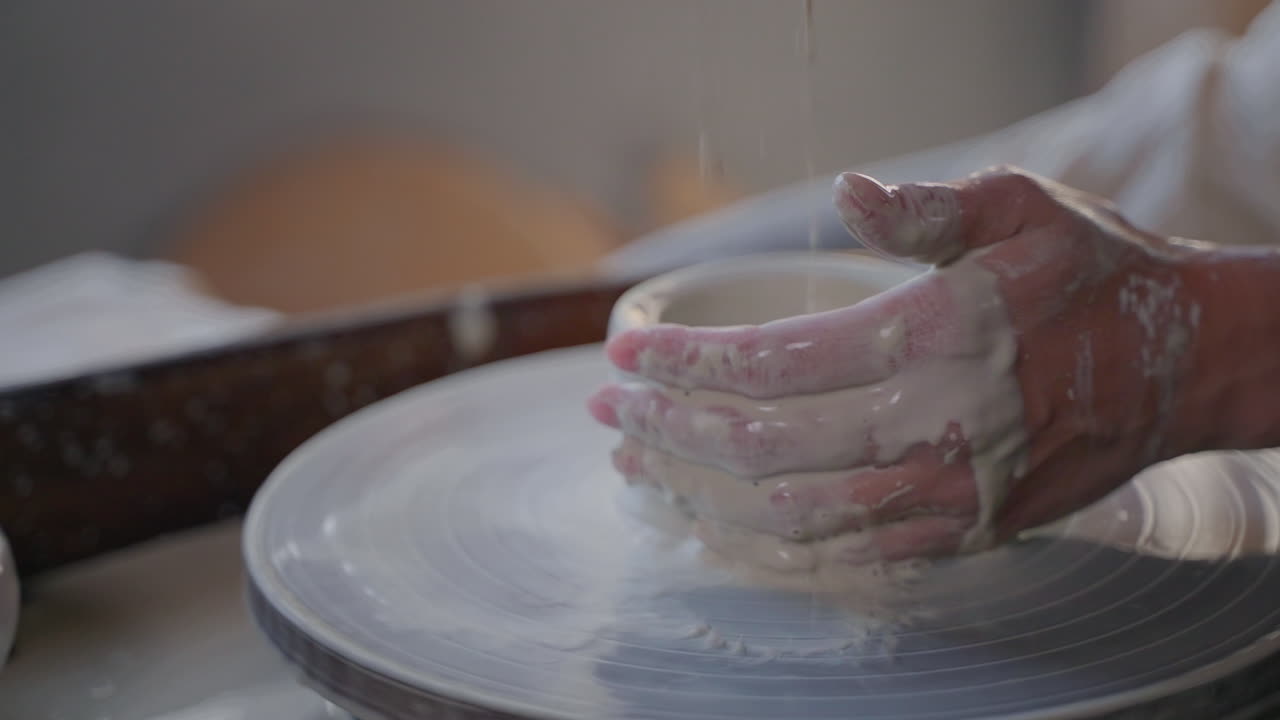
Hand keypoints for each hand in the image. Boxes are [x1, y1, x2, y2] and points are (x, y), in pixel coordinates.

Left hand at [589, 166, 1211, 564]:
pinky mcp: (961, 535)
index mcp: (935, 338)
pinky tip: (716, 520)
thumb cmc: (1096, 277)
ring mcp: (947, 495)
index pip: (774, 360)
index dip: (686, 361)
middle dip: (667, 428)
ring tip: (637, 466)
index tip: (627, 350)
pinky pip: (843, 555)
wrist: (1185, 367)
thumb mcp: (1024, 209)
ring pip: (789, 515)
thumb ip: (927, 210)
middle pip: (762, 447)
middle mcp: (934, 428)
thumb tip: (843, 191)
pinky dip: (763, 541)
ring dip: (698, 493)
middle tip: (607, 410)